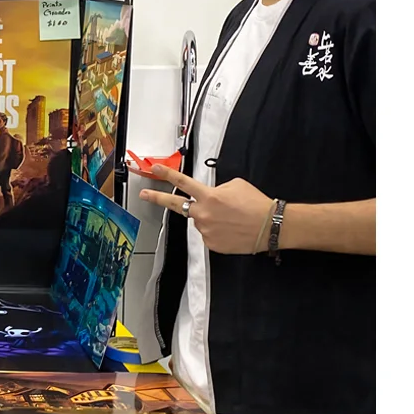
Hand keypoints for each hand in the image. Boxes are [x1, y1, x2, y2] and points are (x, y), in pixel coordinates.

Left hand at [138, 166, 271, 254]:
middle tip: (144, 194)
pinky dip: (217, 231)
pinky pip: (209, 235)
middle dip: (157, 198)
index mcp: (209, 196)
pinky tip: (230, 229)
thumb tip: (209, 195)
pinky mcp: (211, 244)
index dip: (167, 174)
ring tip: (230, 218)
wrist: (270, 226)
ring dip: (210, 219)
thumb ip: (216, 188)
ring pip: (200, 221)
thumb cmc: (256, 204)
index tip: (154, 169)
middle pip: (176, 204)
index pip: (182, 182)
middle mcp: (203, 213)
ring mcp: (206, 230)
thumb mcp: (235, 185)